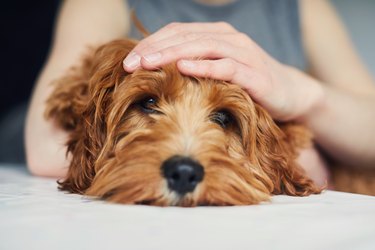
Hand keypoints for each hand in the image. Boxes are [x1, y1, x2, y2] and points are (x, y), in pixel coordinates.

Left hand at [123, 22, 322, 120]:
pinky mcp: (255, 73)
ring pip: (203, 47)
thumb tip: (159, 73)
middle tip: (130, 63)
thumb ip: (195, 66)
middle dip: (155, 49)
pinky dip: (205, 66)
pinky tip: (185, 68)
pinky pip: (227, 66)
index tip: (128, 60)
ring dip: (173, 54)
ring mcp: (243, 53)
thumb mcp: (218, 72)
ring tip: (148, 63)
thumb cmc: (248, 83)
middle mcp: (229, 38)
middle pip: (185, 37)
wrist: (291, 94)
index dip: (151, 43)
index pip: (177, 33)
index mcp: (216, 35)